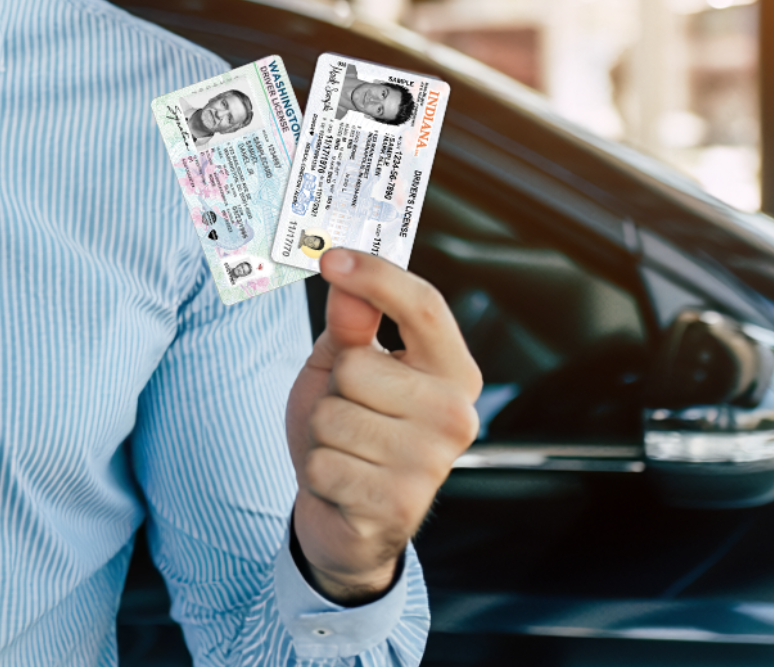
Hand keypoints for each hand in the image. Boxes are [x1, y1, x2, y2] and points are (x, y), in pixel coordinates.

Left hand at [285, 249, 480, 602]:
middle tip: (349, 412)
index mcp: (453, 372)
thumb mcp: (344, 367)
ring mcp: (431, 463)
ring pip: (334, 415)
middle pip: (358, 365)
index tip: (332, 257)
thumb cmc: (350, 429)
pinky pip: (324, 462)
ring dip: (322, 433)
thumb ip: (350, 324)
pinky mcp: (398, 504)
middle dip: (334, 389)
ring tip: (346, 450)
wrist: (343, 515)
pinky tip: (343, 482)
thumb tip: (345, 278)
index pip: (424, 306)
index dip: (377, 277)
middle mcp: (455, 415)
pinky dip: (318, 472)